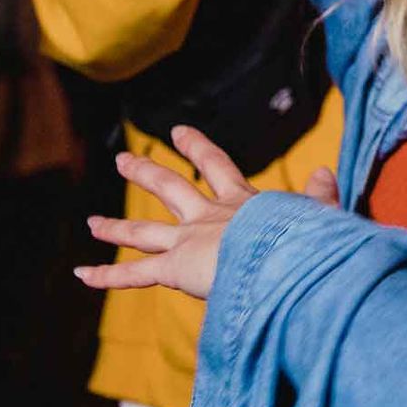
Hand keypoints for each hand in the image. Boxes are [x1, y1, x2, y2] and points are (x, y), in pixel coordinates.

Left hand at [74, 125, 338, 299]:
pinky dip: (107, 274)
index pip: (217, 167)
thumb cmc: (306, 240)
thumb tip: (325, 172)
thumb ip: (319, 197)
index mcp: (241, 202)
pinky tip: (81, 274)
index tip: (179, 132)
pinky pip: (134, 273)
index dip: (198, 149)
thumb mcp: (317, 215)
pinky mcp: (175, 266)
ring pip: (142, 230)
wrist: (283, 258)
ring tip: (92, 222)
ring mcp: (187, 240)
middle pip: (169, 187)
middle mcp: (207, 216)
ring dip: (116, 225)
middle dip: (146, 172)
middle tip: (124, 159)